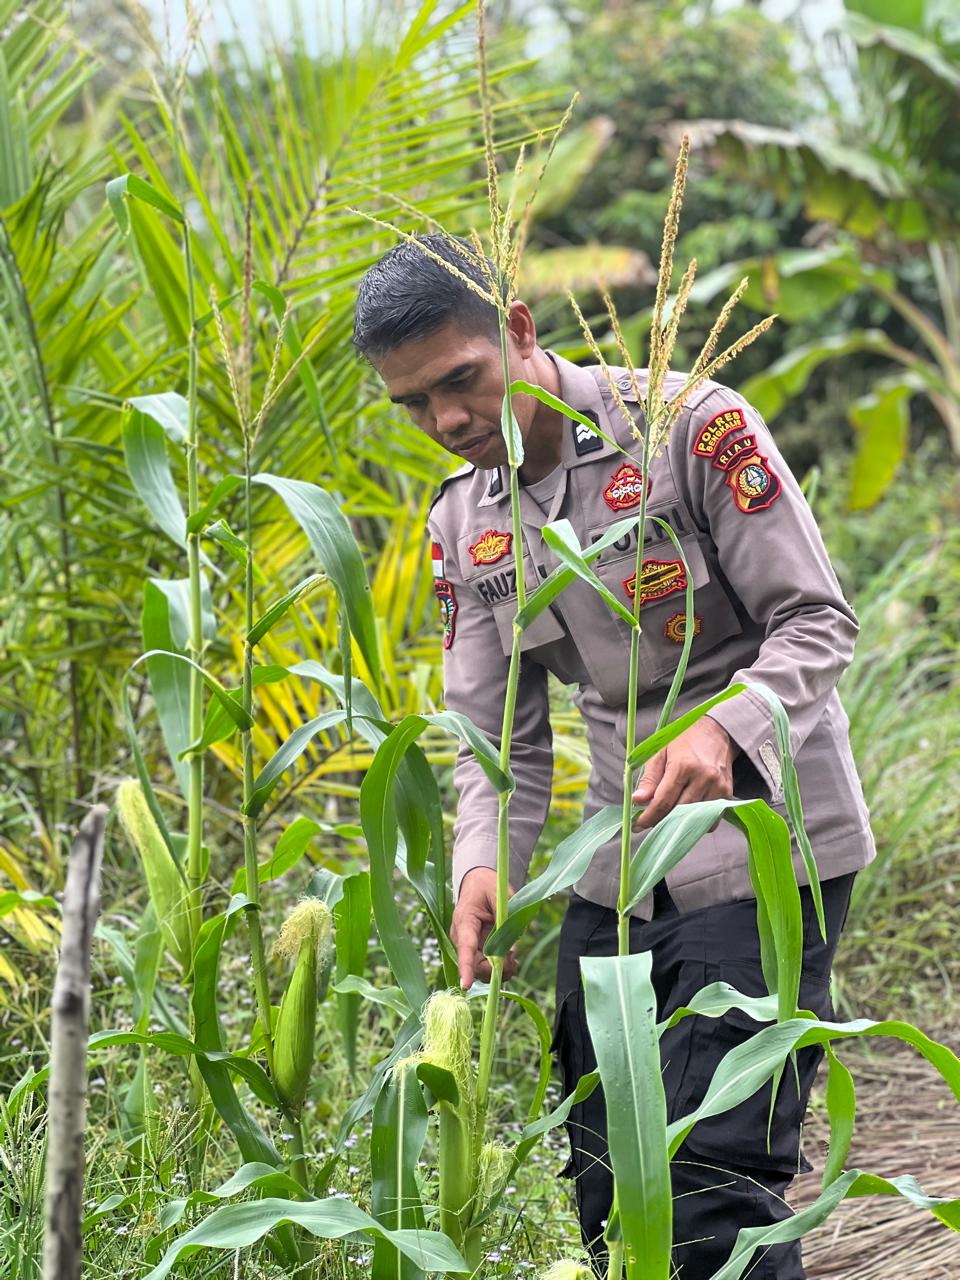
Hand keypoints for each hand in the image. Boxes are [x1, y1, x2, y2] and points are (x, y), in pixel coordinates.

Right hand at [451, 867, 517, 989]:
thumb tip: (510, 950)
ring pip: (481, 969)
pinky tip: (510, 959)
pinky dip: (500, 967)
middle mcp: (462, 937)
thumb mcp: (500, 895)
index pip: (465, 946)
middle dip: (494, 969)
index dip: (466, 967)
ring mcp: (469, 945)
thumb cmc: (488, 886)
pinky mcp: (476, 950)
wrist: (479, 883)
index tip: (465, 985)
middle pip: (475, 964)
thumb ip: (505, 920)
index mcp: (465, 919)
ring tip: (513, 960)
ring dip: (499, 970)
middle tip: (513, 961)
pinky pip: (486, 966)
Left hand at [632, 717, 737, 831]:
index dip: (648, 817)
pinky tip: (687, 812)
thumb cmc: (685, 741)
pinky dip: (697, 821)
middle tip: (649, 820)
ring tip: (666, 815)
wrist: (716, 732)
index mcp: (683, 766)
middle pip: (678, 813)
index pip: (663, 802)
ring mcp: (718, 787)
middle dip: (660, 821)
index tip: (637, 825)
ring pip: (694, 819)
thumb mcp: (660, 753)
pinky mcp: (727, 794)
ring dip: (678, 822)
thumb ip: (649, 779)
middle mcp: (703, 778)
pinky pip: (710, 820)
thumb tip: (637, 800)